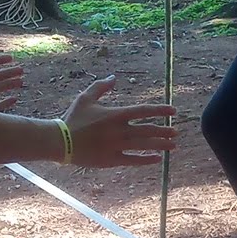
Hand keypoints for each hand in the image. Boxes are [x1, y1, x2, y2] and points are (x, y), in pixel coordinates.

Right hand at [61, 76, 179, 165]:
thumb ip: (101, 87)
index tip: (173, 111)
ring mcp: (116, 146)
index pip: (144, 111)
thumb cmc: (73, 118)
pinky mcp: (111, 160)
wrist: (60, 142)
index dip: (160, 110)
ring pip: (144, 145)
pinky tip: (157, 159)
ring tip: (173, 145)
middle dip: (164, 130)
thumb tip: (113, 77)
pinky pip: (133, 160)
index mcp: (115, 114)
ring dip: (160, 145)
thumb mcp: (85, 98)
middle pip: (148, 130)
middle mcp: (119, 130)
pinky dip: (146, 159)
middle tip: (176, 131)